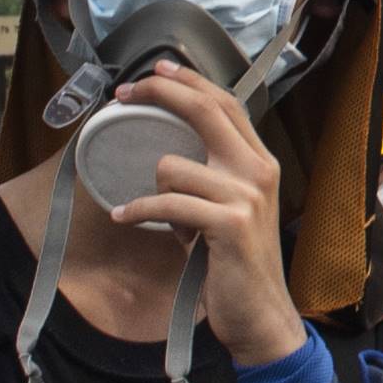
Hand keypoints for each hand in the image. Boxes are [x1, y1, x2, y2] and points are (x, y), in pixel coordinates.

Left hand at [106, 61, 302, 365]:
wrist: (260, 312)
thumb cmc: (234, 262)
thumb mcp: (228, 208)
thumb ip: (209, 175)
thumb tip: (162, 152)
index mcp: (259, 162)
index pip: (225, 103)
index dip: (189, 81)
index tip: (156, 70)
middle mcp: (258, 171)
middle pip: (205, 111)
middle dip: (159, 93)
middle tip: (123, 94)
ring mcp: (246, 196)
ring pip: (172, 166)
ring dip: (152, 191)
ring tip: (156, 215)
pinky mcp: (229, 224)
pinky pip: (166, 204)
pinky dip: (138, 211)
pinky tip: (124, 217)